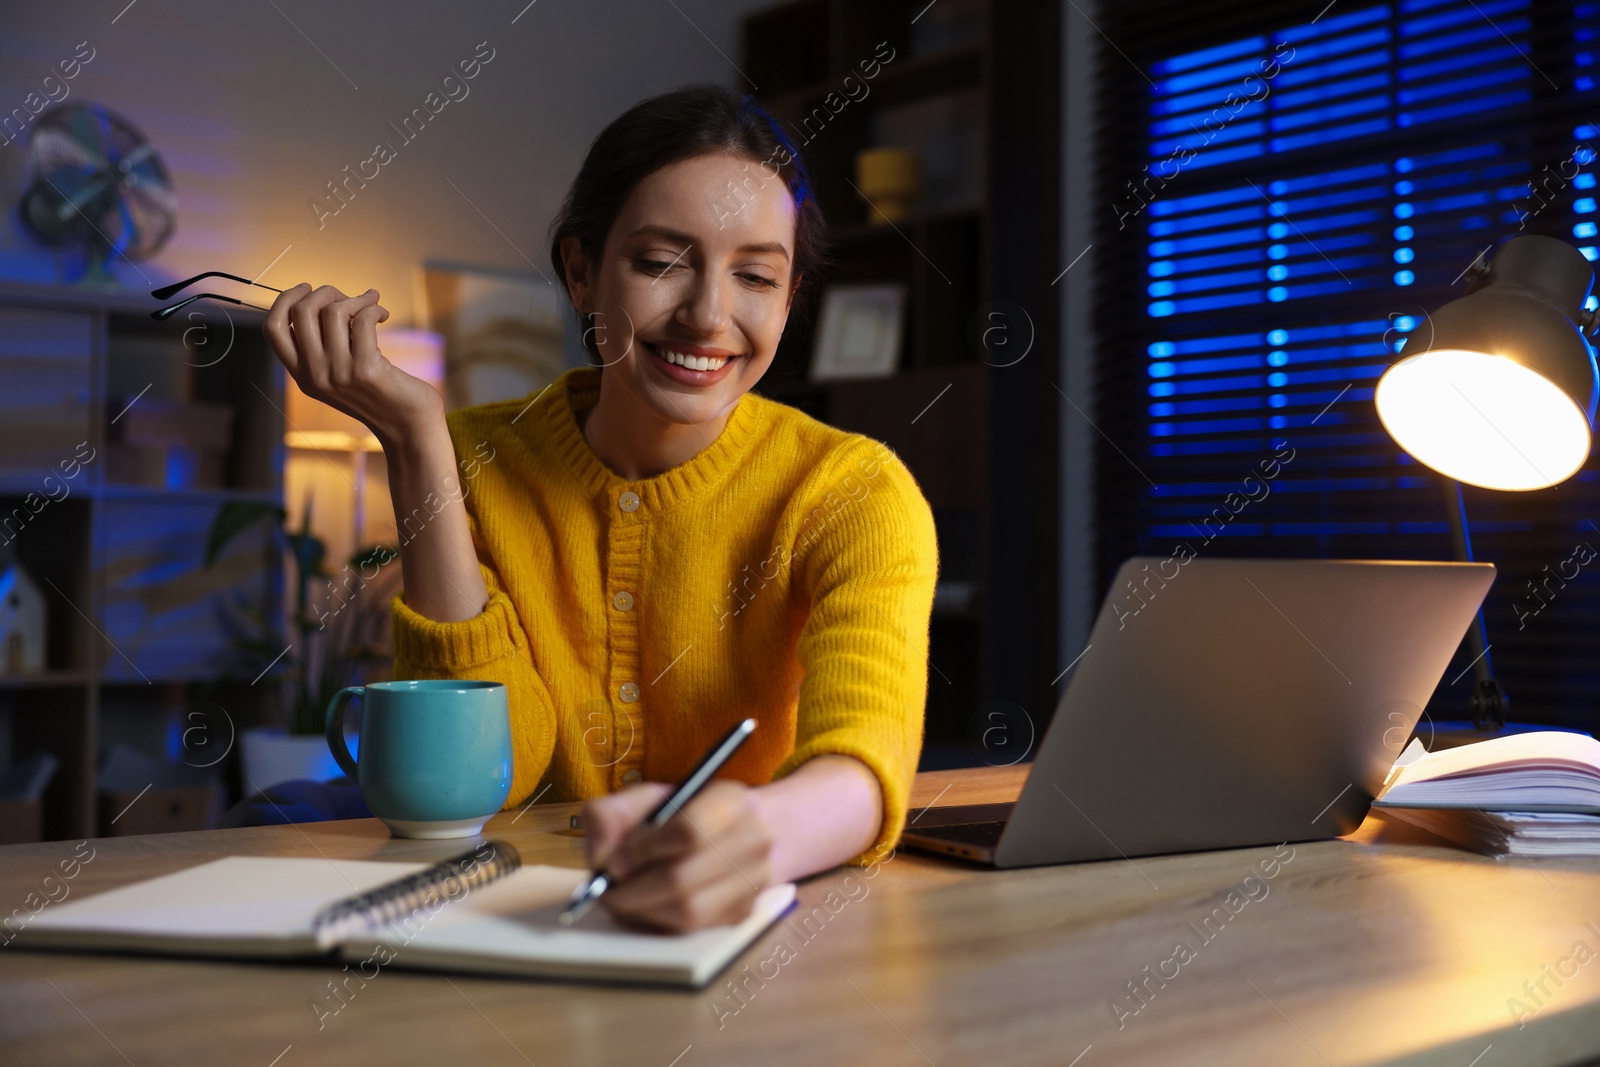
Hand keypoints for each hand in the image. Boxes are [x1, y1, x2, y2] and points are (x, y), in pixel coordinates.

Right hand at [262, 283, 443, 444]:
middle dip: (326, 292)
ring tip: (372, 304)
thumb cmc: (377, 392)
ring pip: (333, 310)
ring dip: (356, 298)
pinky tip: (383, 314)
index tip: (307, 288)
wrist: (408, 425)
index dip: (285, 300)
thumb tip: (326, 295)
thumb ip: (324, 343)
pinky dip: (373, 307)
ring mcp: (338, 373)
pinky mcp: (366, 369)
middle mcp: (314, 375)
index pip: (273, 329)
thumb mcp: (339, 372)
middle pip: (301, 312)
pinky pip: (363, 319)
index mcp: (301, 375)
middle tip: (348, 297)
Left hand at [580, 780, 774, 932]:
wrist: (738, 831)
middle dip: (634, 890)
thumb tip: (599, 857)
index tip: (615, 862)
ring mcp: (754, 881)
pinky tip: (644, 907)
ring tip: (622, 899)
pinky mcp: (743, 913)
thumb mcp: (648, 799)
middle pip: (683, 878)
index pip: (688, 832)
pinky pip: (692, 928)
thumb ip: (611, 815)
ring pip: (688, 910)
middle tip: (608, 890)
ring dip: (643, 910)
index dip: (644, 851)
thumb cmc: (685, 813)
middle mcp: (753, 841)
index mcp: (730, 802)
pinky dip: (659, 922)